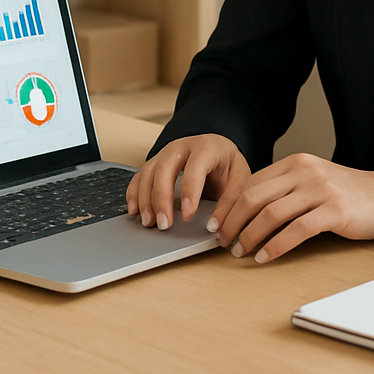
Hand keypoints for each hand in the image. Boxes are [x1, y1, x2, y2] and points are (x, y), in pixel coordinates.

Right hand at [125, 134, 250, 229]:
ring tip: (149, 222)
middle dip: (162, 198)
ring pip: (148, 172)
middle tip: (164, 224)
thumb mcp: (239, 178)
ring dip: (145, 199)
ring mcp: (165, 153)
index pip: (195, 168)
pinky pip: (139, 175)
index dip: (190, 192)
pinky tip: (135, 210)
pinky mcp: (155, 162)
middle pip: (165, 168)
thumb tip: (215, 227)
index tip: (188, 216)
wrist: (217, 149)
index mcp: (207, 147)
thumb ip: (230, 202)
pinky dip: (134, 193)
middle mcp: (182, 146)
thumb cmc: (227, 164)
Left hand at [212, 153, 373, 262]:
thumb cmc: (345, 193)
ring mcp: (320, 190)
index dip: (229, 206)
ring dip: (249, 236)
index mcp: (295, 163)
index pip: (250, 183)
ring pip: (271, 214)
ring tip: (240, 252)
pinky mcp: (334, 211)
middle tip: (223, 242)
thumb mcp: (311, 181)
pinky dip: (276, 246)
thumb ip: (283, 189)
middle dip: (233, 222)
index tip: (217, 224)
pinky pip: (296, 231)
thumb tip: (244, 211)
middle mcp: (304, 172)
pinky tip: (265, 257)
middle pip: (254, 197)